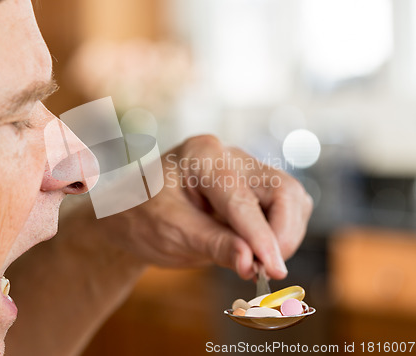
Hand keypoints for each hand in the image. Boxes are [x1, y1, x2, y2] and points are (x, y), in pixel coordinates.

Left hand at [99, 135, 312, 279]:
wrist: (133, 214)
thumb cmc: (142, 216)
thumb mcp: (170, 232)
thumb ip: (213, 245)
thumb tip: (251, 263)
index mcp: (201, 155)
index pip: (241, 198)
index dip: (260, 236)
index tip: (274, 269)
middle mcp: (228, 156)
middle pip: (282, 189)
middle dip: (282, 233)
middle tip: (268, 270)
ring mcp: (244, 170)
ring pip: (291, 198)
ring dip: (285, 235)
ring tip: (260, 263)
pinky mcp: (253, 188)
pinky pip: (286, 207)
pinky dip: (281, 233)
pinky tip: (260, 251)